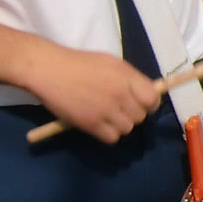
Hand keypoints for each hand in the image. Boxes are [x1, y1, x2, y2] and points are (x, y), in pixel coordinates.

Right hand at [26, 43, 164, 142]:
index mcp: (126, 76)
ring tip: (105, 115)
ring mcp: (106, 109)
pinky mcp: (91, 124)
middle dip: (132, 114)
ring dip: (119, 125)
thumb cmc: (79, 63)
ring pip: (127, 129)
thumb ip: (129, 79)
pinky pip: (112, 138)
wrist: (49, 69)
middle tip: (118, 109)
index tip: (141, 105)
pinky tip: (98, 124)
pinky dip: (107, 134)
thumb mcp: (110, 63)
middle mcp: (120, 93)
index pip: (152, 99)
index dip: (149, 104)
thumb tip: (145, 94)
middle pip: (141, 116)